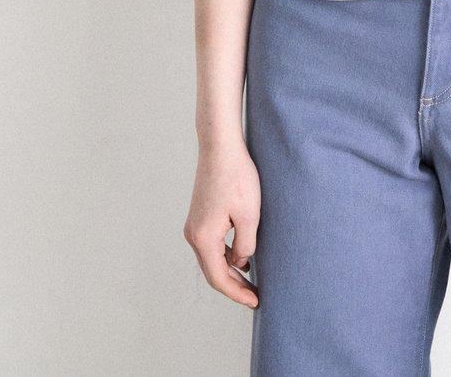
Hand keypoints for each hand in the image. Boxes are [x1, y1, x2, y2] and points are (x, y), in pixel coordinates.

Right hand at [183, 138, 260, 309]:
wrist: (220, 147)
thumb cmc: (237, 177)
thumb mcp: (249, 215)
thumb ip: (245, 246)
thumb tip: (241, 263)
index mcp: (203, 238)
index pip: (219, 278)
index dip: (237, 294)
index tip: (257, 302)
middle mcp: (193, 235)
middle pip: (213, 271)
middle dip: (234, 287)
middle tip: (256, 296)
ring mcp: (194, 225)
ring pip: (212, 258)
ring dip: (230, 271)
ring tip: (252, 282)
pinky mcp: (200, 216)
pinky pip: (213, 245)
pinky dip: (226, 256)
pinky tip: (242, 258)